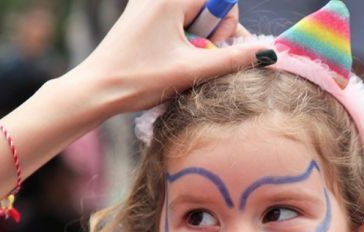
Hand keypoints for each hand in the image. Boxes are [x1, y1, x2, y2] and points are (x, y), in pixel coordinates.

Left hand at [67, 0, 269, 113]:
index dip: (224, 25)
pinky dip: (183, 42)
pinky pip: (177, 22)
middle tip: (197, 60)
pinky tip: (171, 63)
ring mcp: (148, 6)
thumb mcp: (192, 70)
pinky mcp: (142, 18)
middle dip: (211, 34)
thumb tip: (269, 54)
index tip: (211, 49)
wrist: (94, 91)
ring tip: (182, 65)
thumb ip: (234, 59)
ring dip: (197, 42)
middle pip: (208, 6)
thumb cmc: (137, 79)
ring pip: (193, 16)